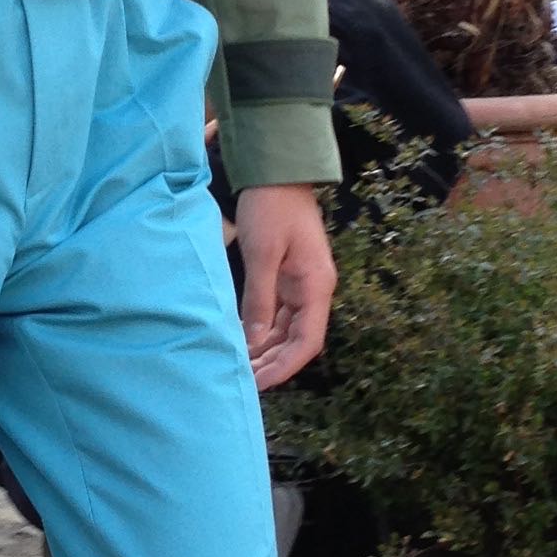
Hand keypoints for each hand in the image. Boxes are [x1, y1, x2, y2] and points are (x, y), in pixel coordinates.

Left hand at [235, 184, 334, 391]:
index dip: (286, 368)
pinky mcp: (288, 276)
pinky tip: (243, 340)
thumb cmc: (271, 207)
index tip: (260, 384)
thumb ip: (259, 300)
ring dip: (266, 349)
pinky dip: (262, 329)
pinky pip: (279, 312)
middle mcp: (314, 289)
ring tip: (240, 367)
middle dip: (273, 364)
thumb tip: (253, 341)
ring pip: (287, 329)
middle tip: (243, 382)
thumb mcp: (262, 254)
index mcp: (316, 286)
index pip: (307, 342)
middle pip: (297, 340)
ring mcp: (302, 283)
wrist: (276, 172)